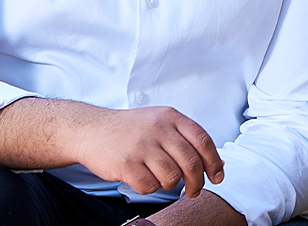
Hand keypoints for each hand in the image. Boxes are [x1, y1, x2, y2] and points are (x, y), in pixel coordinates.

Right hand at [63, 106, 225, 196]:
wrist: (90, 129)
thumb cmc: (128, 129)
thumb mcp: (159, 122)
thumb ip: (184, 137)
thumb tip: (215, 162)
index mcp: (169, 116)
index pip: (203, 140)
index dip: (214, 162)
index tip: (217, 176)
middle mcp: (157, 128)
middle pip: (191, 162)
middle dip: (197, 182)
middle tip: (193, 191)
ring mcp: (141, 145)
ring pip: (172, 177)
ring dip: (170, 185)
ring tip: (160, 179)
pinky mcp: (126, 163)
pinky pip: (149, 186)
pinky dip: (149, 188)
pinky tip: (142, 179)